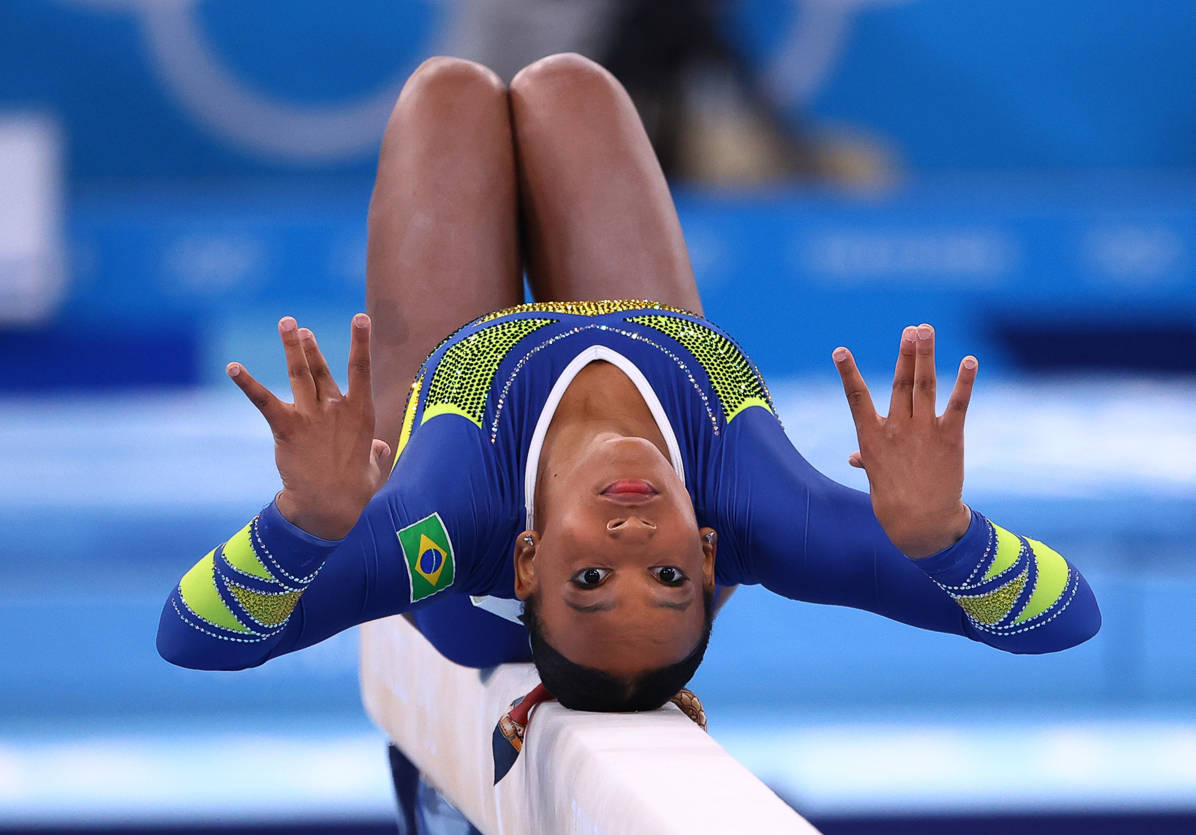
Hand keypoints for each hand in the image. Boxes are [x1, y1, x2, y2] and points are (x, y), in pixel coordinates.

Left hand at [227, 314, 390, 539]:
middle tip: (297, 328)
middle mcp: (335, 408)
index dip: (360, 341)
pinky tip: (233, 367)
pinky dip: (247, 383)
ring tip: (286, 324)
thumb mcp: (372, 468)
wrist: (330, 506)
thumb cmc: (355, 490)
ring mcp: (311, 416)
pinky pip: (264, 400)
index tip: (360, 318)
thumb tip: (380, 449)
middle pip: (320, 368)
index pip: (361, 369)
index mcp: (360, 413)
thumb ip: (375, 453)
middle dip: (308, 345)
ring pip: (299, 373)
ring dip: (290, 347)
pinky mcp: (287, 427)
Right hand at [832, 324, 975, 558]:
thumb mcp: (875, 477)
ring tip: (925, 329)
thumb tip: (855, 459)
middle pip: (900, 382)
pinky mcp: (949, 438)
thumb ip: (867, 459)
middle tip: (910, 329)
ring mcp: (922, 431)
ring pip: (923, 385)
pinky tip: (969, 361)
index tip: (840, 351)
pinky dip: (964, 381)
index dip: (847, 373)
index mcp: (872, 436)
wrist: (920, 523)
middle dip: (905, 353)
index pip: (855, 397)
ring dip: (925, 355)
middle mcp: (896, 428)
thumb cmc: (893, 501)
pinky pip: (957, 404)